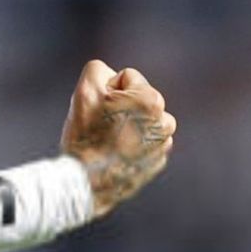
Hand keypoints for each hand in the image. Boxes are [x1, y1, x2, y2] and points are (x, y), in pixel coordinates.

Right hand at [60, 60, 174, 218]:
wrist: (86, 182)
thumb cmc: (86, 135)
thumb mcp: (85, 89)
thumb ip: (99, 69)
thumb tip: (112, 78)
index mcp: (152, 101)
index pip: (126, 77)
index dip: (107, 90)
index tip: (98, 110)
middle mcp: (165, 122)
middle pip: (136, 99)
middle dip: (120, 106)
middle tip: (100, 126)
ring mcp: (163, 145)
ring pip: (141, 120)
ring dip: (127, 124)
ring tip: (107, 141)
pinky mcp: (157, 163)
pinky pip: (143, 142)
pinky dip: (130, 145)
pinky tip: (114, 155)